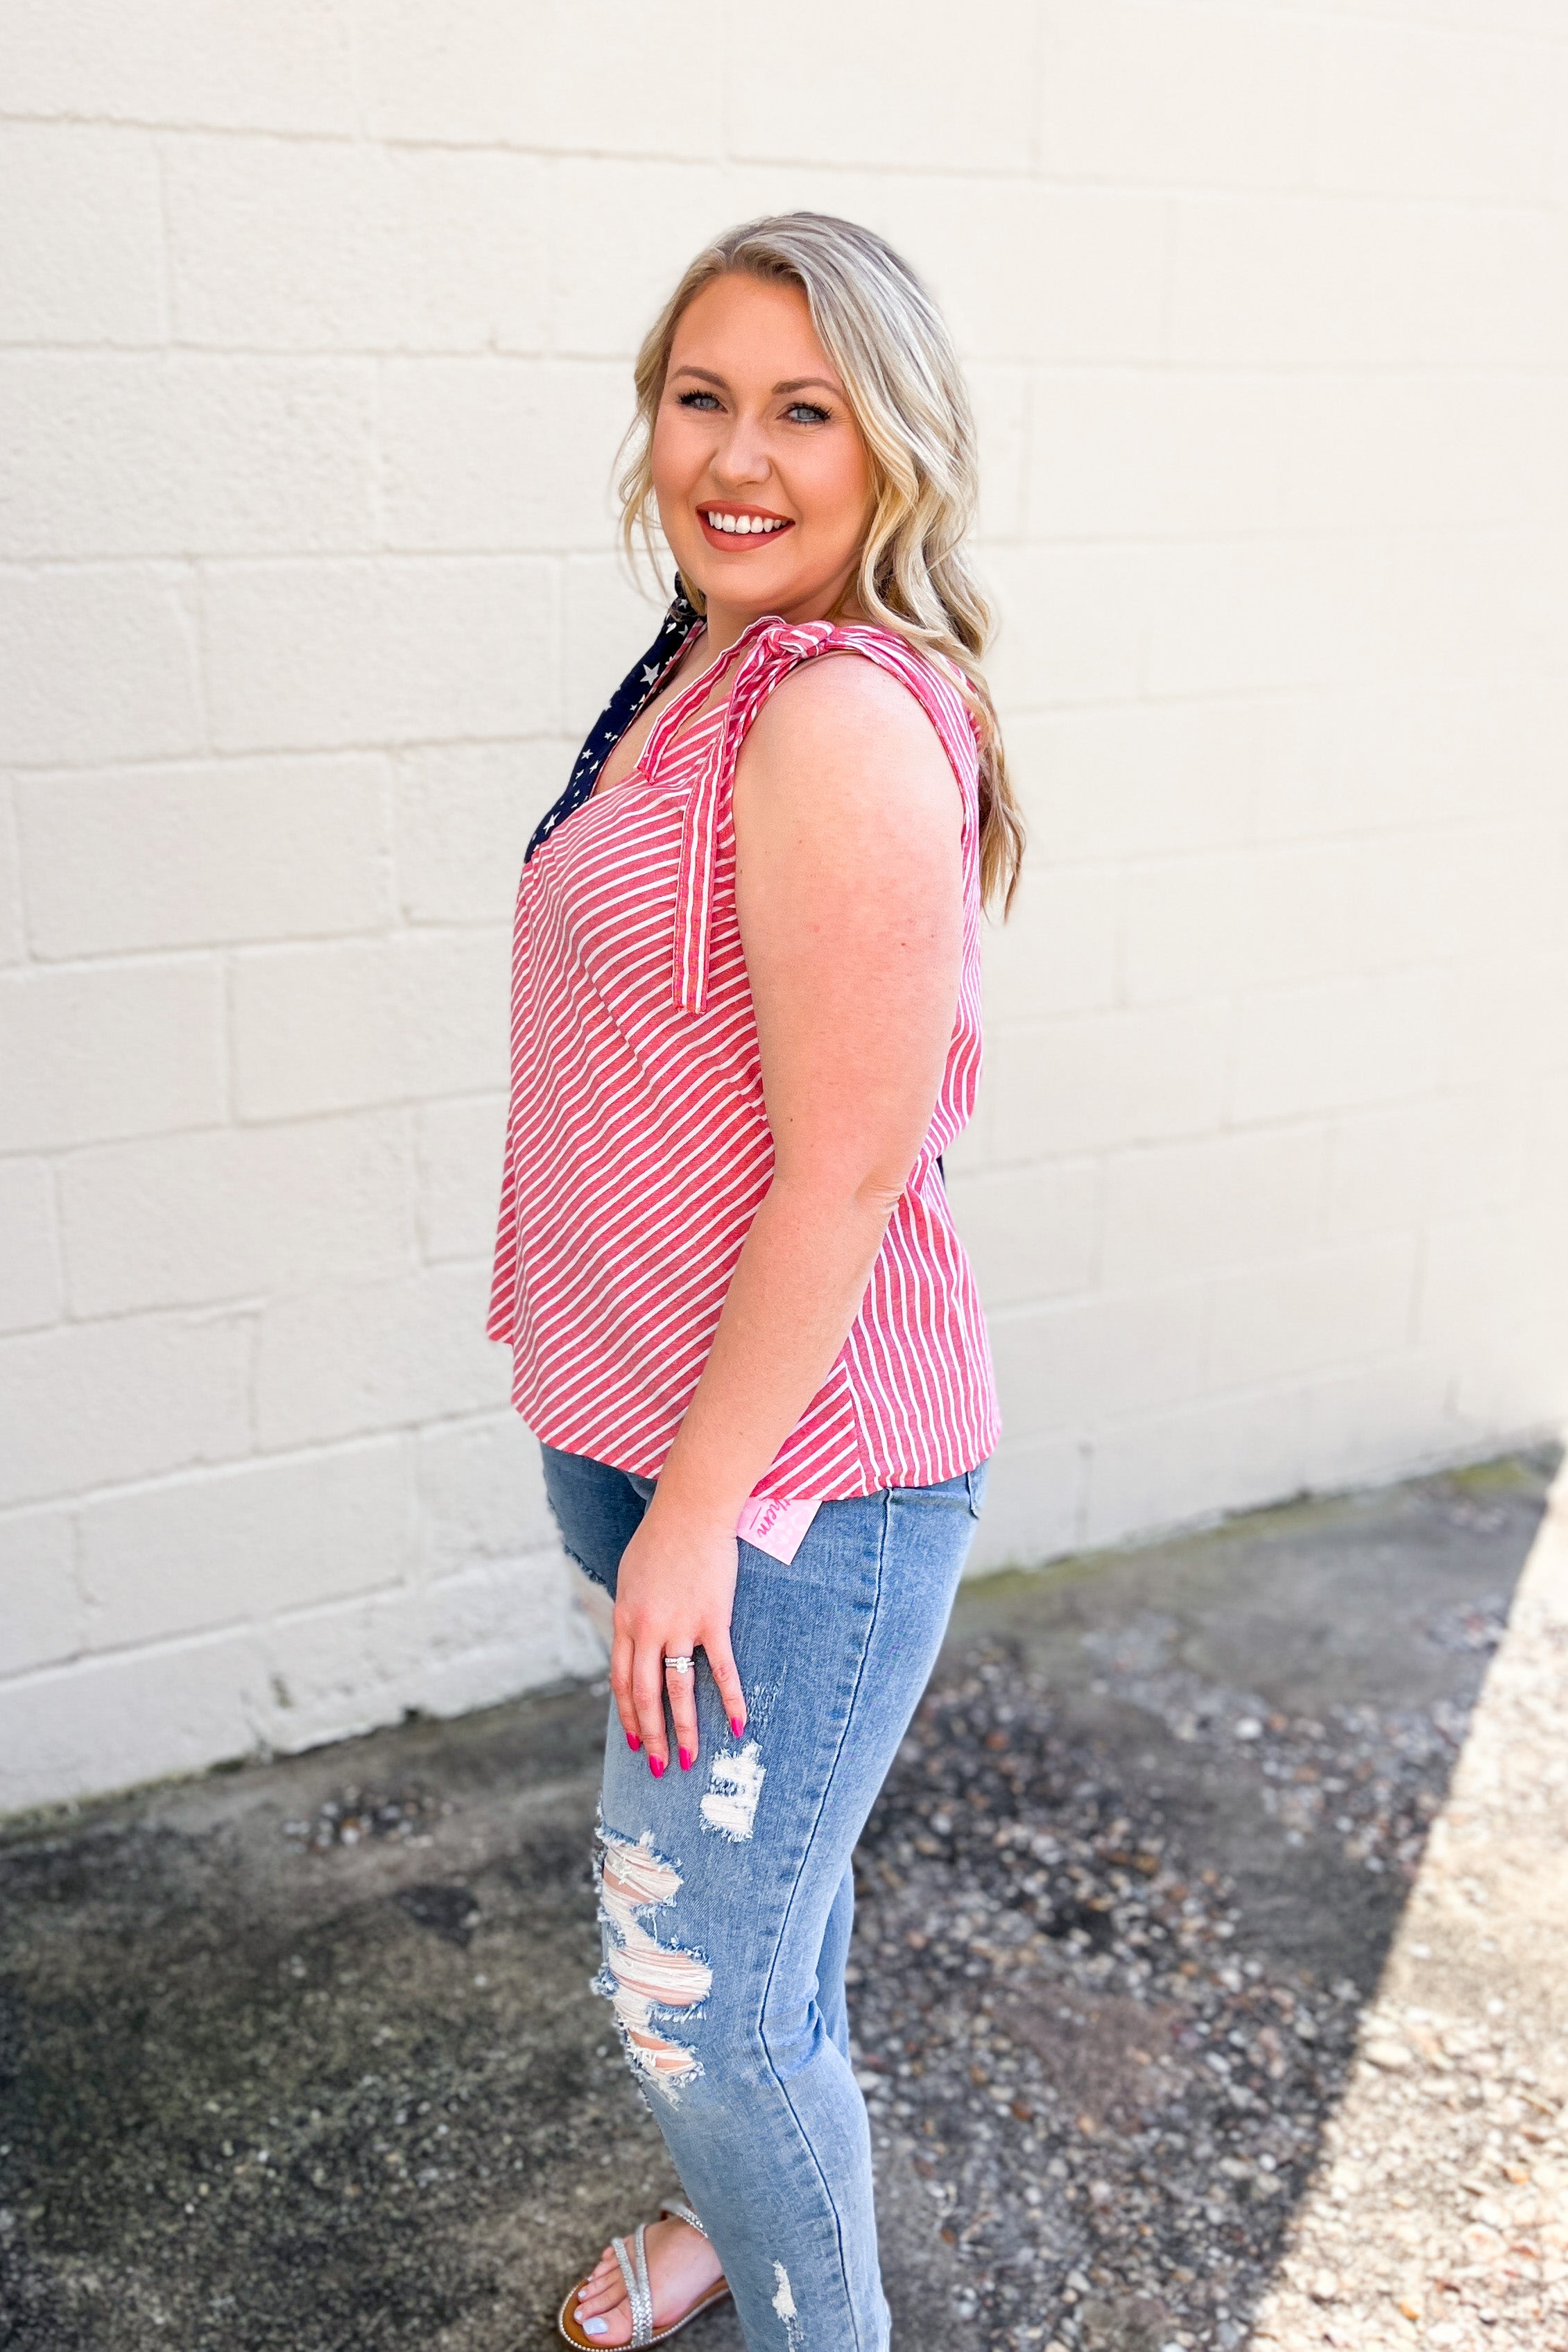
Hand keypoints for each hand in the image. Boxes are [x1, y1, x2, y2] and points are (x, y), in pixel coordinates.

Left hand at [610, 1500, 746, 1776]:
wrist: (690, 1510)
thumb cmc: (660, 1538)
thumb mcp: (630, 1577)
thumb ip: (632, 1611)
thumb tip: (634, 1637)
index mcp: (625, 1620)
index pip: (621, 1681)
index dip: (628, 1715)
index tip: (636, 1742)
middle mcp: (648, 1630)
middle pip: (645, 1695)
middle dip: (652, 1736)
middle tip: (659, 1766)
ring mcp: (680, 1627)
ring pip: (678, 1691)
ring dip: (683, 1729)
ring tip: (688, 1759)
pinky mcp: (713, 1620)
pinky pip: (722, 1669)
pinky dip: (731, 1699)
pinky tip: (740, 1724)